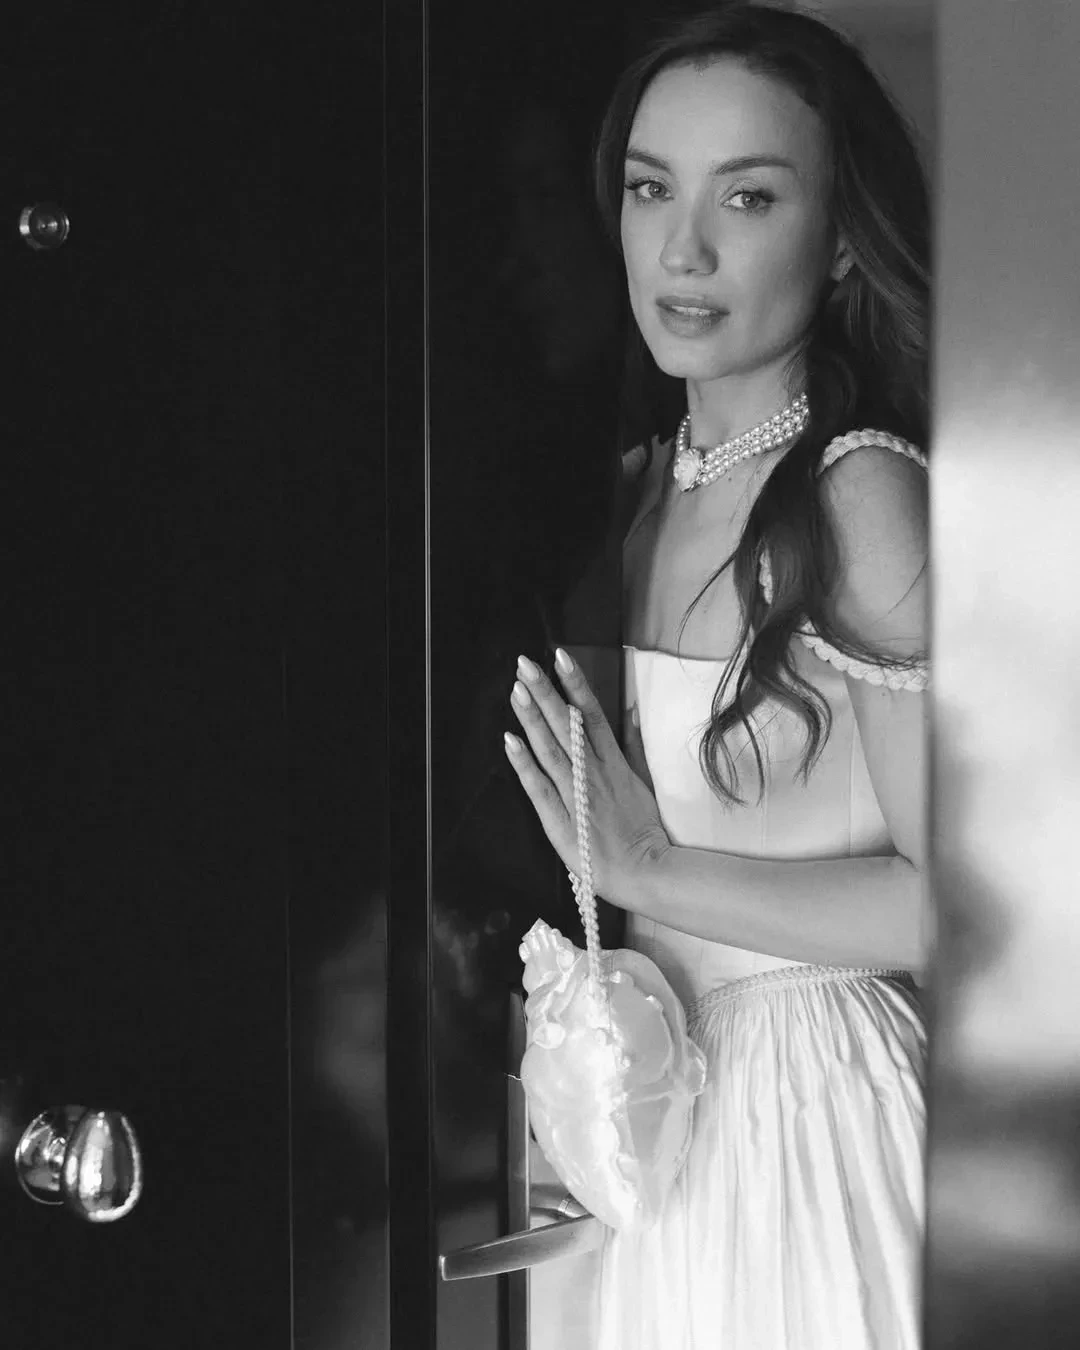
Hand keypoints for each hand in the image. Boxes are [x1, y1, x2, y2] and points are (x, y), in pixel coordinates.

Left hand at [504, 648, 670, 910]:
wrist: (646, 871)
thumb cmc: (642, 828)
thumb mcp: (642, 780)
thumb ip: (632, 744)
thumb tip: (630, 710)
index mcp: (613, 762)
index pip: (591, 715)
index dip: (575, 684)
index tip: (560, 656)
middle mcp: (593, 773)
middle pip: (566, 726)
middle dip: (546, 692)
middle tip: (525, 664)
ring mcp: (576, 795)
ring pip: (551, 750)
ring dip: (533, 719)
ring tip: (517, 690)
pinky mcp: (561, 820)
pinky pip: (539, 788)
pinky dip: (524, 764)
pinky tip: (510, 740)